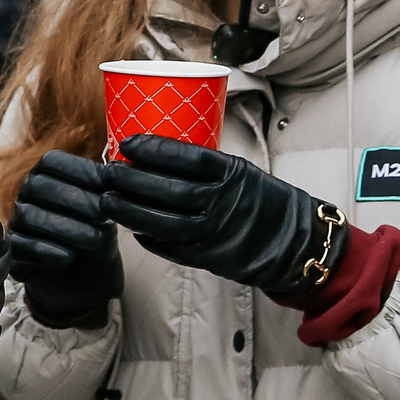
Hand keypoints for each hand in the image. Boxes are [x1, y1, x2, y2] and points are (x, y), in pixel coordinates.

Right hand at [8, 150, 123, 327]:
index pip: (52, 161)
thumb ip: (107, 191)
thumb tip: (118, 172)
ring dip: (66, 227)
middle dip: (75, 199)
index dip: (79, 170)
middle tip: (103, 215)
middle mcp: (26, 195)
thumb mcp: (106, 212)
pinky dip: (46, 250)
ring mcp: (16, 223)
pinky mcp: (12, 253)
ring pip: (30, 216)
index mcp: (46, 176)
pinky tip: (69, 256)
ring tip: (95, 239)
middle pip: (39, 186)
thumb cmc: (95, 236)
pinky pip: (21, 246)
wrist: (84, 280)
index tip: (108, 184)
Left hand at [100, 134, 345, 302]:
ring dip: (129, 210)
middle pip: (167, 189)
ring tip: (108, 199)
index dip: (153, 149)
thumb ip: (203, 165)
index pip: (186, 156)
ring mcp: (215, 231)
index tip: (128, 142)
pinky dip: (147, 236)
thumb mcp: (239, 170)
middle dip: (131, 179)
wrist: (292, 239)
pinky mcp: (209, 256)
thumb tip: (153, 152)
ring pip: (162, 220)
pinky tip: (132, 226)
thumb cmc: (260, 198)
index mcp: (231, 173)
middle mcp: (223, 202)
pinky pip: (170, 246)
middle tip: (109, 171)